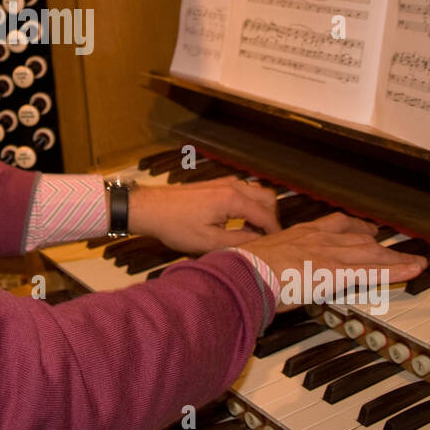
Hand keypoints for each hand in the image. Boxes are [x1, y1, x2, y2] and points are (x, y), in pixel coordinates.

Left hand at [128, 178, 280, 254]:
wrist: (151, 208)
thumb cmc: (176, 226)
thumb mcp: (209, 241)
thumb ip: (239, 241)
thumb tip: (260, 242)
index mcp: (233, 199)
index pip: (266, 215)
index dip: (275, 232)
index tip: (278, 246)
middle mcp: (232, 186)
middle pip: (267, 198)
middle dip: (271, 217)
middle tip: (265, 238)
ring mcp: (223, 182)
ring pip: (256, 192)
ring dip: (259, 210)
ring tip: (251, 232)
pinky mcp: (215, 184)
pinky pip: (242, 191)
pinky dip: (248, 204)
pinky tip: (237, 221)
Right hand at [240, 213, 427, 311]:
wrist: (245, 272)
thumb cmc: (245, 268)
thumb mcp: (261, 257)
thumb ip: (274, 261)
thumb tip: (270, 271)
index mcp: (300, 233)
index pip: (335, 225)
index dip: (354, 227)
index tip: (364, 230)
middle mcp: (319, 238)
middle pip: (358, 238)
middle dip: (379, 242)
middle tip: (393, 246)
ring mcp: (329, 254)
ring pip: (371, 253)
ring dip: (396, 257)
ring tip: (414, 262)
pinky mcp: (337, 272)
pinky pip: (373, 271)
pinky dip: (396, 270)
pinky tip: (412, 271)